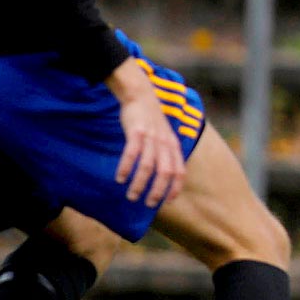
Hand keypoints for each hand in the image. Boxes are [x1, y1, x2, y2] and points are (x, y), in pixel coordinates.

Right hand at [107, 59, 184, 206]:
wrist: (140, 95)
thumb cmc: (151, 120)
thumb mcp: (165, 136)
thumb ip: (166, 153)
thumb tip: (163, 175)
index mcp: (173, 146)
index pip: (179, 172)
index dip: (175, 188)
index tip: (167, 202)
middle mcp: (165, 143)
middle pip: (165, 173)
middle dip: (157, 191)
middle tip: (147, 204)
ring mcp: (151, 138)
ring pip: (148, 166)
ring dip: (139, 184)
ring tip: (131, 196)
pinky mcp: (137, 132)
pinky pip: (132, 154)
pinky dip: (126, 168)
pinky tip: (120, 178)